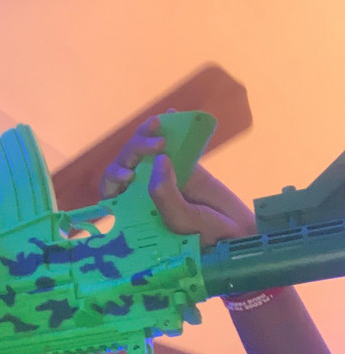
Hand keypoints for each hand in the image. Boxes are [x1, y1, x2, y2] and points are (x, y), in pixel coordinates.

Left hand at [99, 113, 256, 245]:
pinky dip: (174, 129)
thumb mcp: (183, 221)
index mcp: (135, 212)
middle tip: (157, 143)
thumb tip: (159, 158)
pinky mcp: (185, 168)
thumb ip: (165, 195)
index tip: (129, 175)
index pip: (112, 192)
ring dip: (148, 135)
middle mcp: (144, 194)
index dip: (114, 178)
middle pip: (129, 165)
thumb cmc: (207, 238)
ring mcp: (164, 178)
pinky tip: (173, 114)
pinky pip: (175, 146)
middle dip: (135, 150)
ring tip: (160, 122)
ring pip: (148, 153)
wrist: (241, 237)